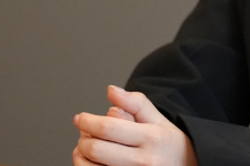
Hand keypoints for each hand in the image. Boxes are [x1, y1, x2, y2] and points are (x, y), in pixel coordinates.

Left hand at [72, 85, 197, 165]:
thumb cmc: (170, 146)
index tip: (80, 118)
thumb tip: (111, 91)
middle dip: (83, 139)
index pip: (108, 128)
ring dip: (81, 156)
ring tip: (86, 149)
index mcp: (152, 138)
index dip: (87, 121)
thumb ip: (135, 103)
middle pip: (96, 149)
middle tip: (84, 134)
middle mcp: (144, 162)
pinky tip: (92, 162)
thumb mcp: (159, 120)